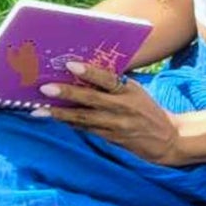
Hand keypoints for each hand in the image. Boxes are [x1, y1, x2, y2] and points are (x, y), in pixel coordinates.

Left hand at [36, 59, 186, 166]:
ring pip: (83, 119)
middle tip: (44, 88)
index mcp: (129, 90)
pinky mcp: (111, 140)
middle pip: (91, 100)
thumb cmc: (147, 110)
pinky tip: (52, 122)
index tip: (70, 65)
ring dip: (59, 115)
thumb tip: (83, 72)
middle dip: (66, 94)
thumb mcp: (136, 91)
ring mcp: (116, 126)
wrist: (167, 139)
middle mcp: (122, 108)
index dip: (89, 73)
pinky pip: (86, 131)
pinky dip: (68, 126)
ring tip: (38, 111)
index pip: (108, 79)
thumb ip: (114, 83)